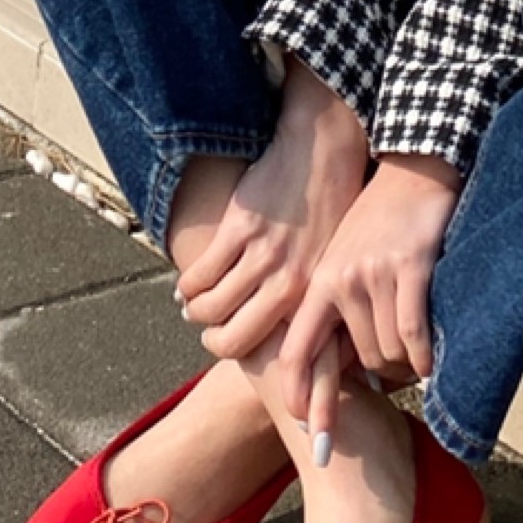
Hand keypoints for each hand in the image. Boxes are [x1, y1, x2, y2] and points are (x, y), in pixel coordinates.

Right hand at [175, 62, 369, 363]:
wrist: (323, 151)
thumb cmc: (332, 209)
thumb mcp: (335, 264)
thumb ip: (319, 305)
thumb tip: (313, 350)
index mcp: (316, 295)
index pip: (284, 355)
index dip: (268, 370)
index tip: (253, 371)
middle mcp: (290, 283)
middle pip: (234, 340)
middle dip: (215, 343)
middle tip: (210, 335)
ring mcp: (263, 257)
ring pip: (211, 308)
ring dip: (196, 312)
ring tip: (194, 307)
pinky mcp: (239, 231)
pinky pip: (200, 275)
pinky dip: (188, 285)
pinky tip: (187, 285)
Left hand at [279, 154, 462, 447]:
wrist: (411, 168)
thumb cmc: (378, 220)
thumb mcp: (343, 261)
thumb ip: (337, 309)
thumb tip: (344, 369)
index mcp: (319, 283)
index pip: (297, 349)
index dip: (299, 392)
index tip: (307, 429)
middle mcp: (341, 281)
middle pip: (360, 360)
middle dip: (382, 375)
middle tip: (397, 376)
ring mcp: (374, 274)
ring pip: (388, 351)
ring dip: (406, 364)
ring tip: (417, 356)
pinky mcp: (410, 267)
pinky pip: (413, 333)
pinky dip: (423, 357)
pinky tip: (430, 364)